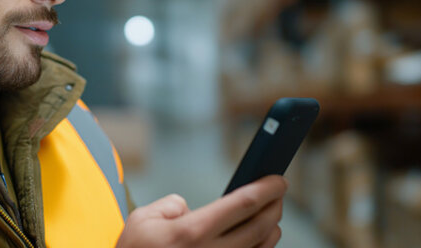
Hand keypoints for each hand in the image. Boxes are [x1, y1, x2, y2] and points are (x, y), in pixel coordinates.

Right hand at [115, 175, 286, 247]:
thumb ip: (171, 205)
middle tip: (278, 194)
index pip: (243, 204)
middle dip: (275, 206)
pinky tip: (259, 239)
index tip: (278, 180)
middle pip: (260, 226)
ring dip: (272, 229)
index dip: (266, 189)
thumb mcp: (142, 219)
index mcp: (192, 232)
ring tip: (271, 216)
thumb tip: (191, 209)